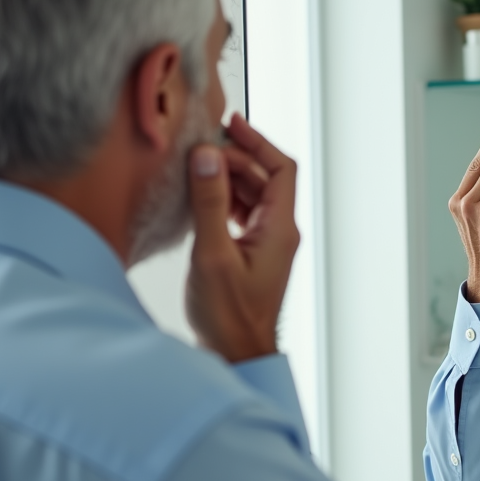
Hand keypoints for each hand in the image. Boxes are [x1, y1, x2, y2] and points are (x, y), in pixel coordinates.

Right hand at [186, 113, 299, 362]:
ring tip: (199, 169)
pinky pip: (244, 214)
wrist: (237, 356)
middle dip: (236, 158)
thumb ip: (209, 203)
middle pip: (265, 178)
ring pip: (254, 196)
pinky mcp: (253, 255)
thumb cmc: (229, 316)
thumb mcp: (212, 255)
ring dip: (229, 178)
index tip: (230, 124)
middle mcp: (280, 233)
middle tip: (201, 150)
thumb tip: (207, 157)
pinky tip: (202, 199)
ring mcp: (268, 245)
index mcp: (280, 229)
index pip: (281, 168)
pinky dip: (225, 200)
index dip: (257, 142)